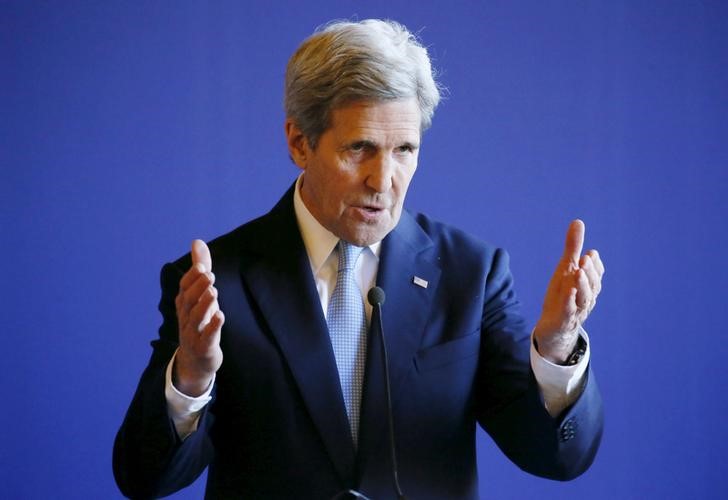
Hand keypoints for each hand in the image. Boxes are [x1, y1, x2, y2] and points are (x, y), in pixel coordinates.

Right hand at [173, 240, 224, 395]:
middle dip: (198, 288)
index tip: (201, 266)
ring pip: (196, 318)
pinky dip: (212, 327)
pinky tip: (220, 316)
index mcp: (184, 304)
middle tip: (210, 275)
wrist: (196, 359)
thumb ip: (200, 269)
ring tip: (214, 291)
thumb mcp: (201, 294)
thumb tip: (197, 241)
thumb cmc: (200, 320)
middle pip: (188, 301)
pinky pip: (206, 337)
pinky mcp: (204, 347)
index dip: (191, 278)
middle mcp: (186, 317)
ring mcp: (193, 333)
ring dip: (205, 304)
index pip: (184, 288)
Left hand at [533, 220, 603, 363]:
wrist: (553, 326)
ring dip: (582, 285)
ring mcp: (576, 309)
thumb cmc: (563, 294)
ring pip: (584, 299)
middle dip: (590, 271)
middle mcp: (585, 297)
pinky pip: (569, 312)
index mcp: (587, 285)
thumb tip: (578, 221)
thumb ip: (572, 247)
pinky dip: (569, 302)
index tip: (590, 253)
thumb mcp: (565, 268)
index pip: (596, 274)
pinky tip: (568, 292)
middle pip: (593, 285)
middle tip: (584, 259)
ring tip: (577, 272)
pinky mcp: (564, 319)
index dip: (595, 265)